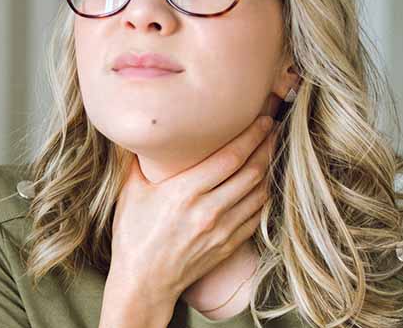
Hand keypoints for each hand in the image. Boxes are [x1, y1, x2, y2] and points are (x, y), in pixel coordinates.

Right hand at [99, 116, 276, 326]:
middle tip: (272, 129)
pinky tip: (264, 184)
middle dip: (266, 146)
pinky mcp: (229, 245)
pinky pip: (256, 216)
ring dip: (269, 170)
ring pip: (259, 193)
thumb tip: (139, 131)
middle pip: (252, 171)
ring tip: (271, 151)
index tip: (261, 120)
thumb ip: (136, 160)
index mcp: (185, 192)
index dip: (251, 135)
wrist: (144, 283)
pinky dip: (264, 197)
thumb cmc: (133, 237)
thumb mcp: (130, 194)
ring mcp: (222, 230)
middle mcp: (209, 210)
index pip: (230, 157)